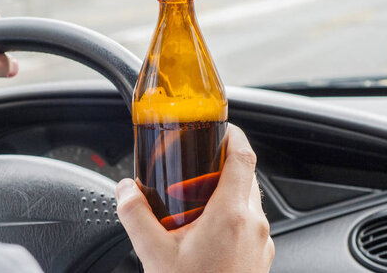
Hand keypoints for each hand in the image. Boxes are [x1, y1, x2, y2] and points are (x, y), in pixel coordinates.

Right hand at [116, 124, 273, 272]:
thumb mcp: (153, 253)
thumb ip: (135, 214)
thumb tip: (125, 189)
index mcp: (231, 214)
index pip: (244, 156)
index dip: (233, 135)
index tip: (220, 128)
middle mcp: (253, 224)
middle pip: (246, 175)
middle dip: (223, 163)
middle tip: (197, 162)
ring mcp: (261, 242)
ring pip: (248, 199)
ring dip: (227, 189)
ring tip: (196, 197)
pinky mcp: (260, 258)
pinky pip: (249, 222)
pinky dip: (232, 213)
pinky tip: (206, 229)